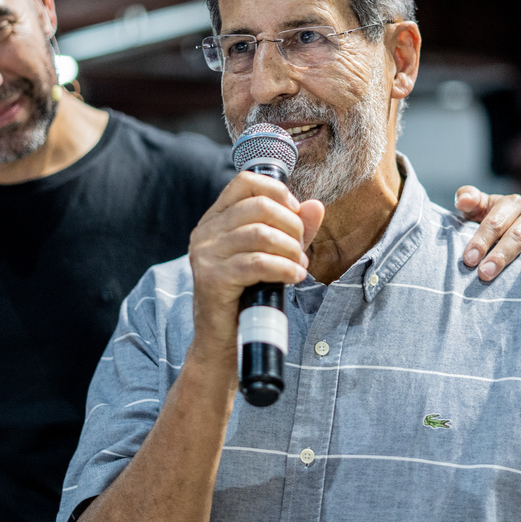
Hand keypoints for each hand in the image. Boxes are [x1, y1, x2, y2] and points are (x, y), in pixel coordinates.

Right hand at [187, 172, 323, 360]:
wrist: (225, 340)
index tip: (295, 214)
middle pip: (259, 206)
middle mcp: (205, 232)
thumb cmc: (249, 294)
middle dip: (291, 225)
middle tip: (300, 248)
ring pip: (260, 233)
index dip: (278, 192)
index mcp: (216, 219)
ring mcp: (205, 254)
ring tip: (298, 265)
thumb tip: (315, 206)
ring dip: (290, 249)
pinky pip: (257, 263)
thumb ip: (294, 229)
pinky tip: (294, 276)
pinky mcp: (212, 279)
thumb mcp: (274, 255)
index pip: (246, 181)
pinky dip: (284, 268)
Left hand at [455, 186, 520, 279]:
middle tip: (485, 274)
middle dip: (501, 255)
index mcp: (512, 204)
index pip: (495, 222)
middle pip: (517, 235)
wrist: (514, 230)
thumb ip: (468, 200)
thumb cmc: (492, 222)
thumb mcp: (478, 209)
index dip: (481, 240)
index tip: (468, 259)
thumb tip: (463, 200)